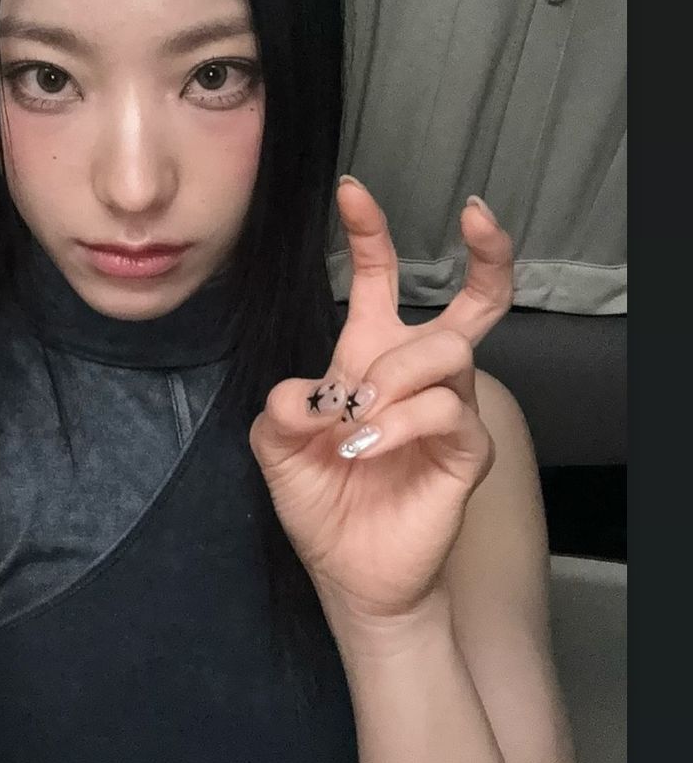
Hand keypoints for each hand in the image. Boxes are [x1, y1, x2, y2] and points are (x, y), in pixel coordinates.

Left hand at [248, 178, 513, 626]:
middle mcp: (418, 374)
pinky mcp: (467, 451)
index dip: (370, 231)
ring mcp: (450, 409)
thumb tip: (304, 392)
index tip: (352, 189)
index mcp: (371, 356)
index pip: (380, 278)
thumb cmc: (321, 503)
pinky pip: (445, 411)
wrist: (349, 574)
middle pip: (478, 301)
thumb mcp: (276, 450)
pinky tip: (366, 447)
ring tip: (357, 419)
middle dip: (488, 252)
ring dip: (394, 376)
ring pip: (447, 351)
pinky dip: (400, 423)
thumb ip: (279, 411)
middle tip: (477, 214)